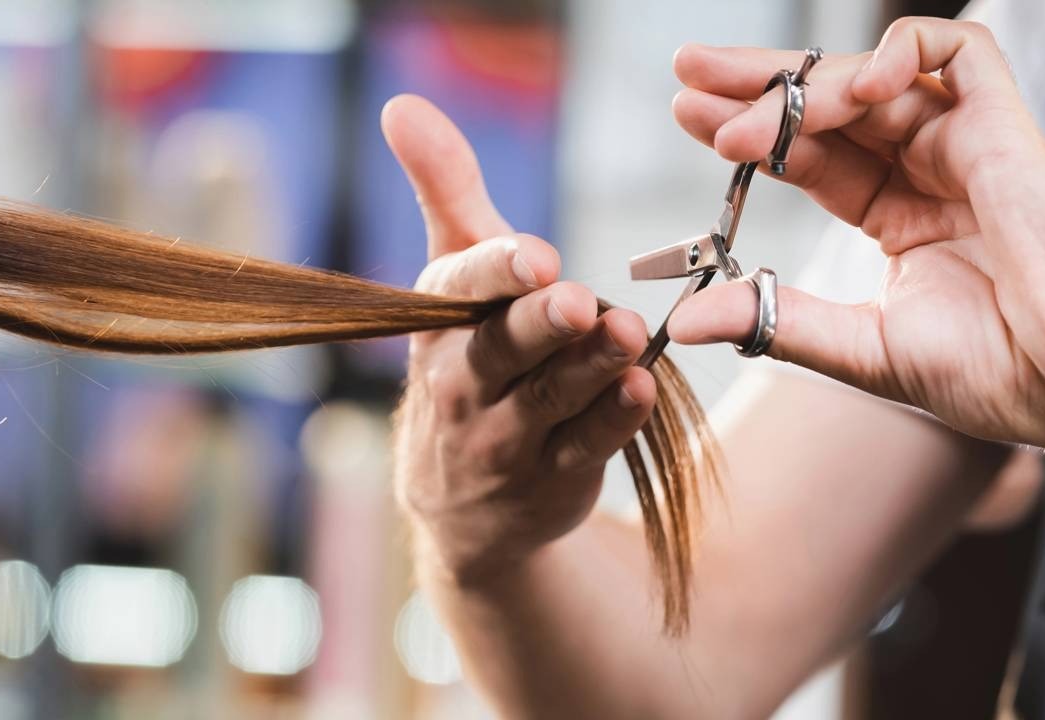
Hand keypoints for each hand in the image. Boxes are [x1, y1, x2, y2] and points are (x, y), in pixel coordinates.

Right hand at [385, 95, 656, 581]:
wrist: (463, 498)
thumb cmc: (468, 357)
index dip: (495, 271)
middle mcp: (464, 381)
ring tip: (629, 335)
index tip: (534, 254)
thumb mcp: (454, 278)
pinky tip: (643, 390)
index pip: (461, 290)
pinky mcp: (551, 476)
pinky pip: (584, 449)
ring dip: (591, 367)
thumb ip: (446, 191)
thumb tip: (401, 104)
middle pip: (503, 348)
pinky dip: (613, 422)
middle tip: (577, 299)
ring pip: (551, 398)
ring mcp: (505, 436)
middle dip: (539, 323)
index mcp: (439, 321)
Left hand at [666, 18, 1044, 478]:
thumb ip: (775, 322)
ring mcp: (965, 146)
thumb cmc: (995, 375)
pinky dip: (902, 53)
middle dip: (755, 84)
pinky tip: (855, 89)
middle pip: (828, 107)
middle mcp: (926, 174)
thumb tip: (685, 322)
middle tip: (687, 69)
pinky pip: (958, 54)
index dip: (749, 134)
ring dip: (800, 89)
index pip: (808, 158)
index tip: (687, 116)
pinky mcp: (1005, 127)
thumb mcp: (861, 347)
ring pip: (874, 79)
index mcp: (898, 219)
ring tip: (738, 122)